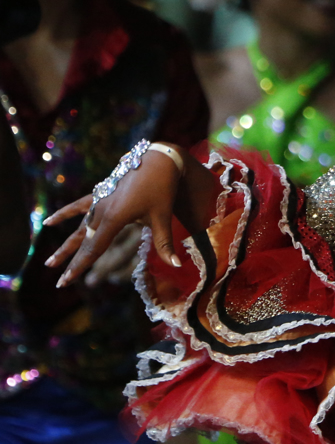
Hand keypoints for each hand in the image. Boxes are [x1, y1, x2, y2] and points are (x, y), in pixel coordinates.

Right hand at [44, 145, 218, 287]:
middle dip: (71, 262)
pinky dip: (65, 214)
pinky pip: (79, 206)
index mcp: (114, 218)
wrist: (158, 160)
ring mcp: (99, 200)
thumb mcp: (163, 217)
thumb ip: (165, 243)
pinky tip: (49, 222)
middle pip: (84, 242)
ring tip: (49, 262)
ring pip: (80, 228)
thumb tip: (177, 265)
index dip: (80, 266)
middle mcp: (101, 210)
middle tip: (59, 282)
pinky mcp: (101, 192)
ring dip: (67, 245)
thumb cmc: (162, 189)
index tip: (66, 280)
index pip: (94, 249)